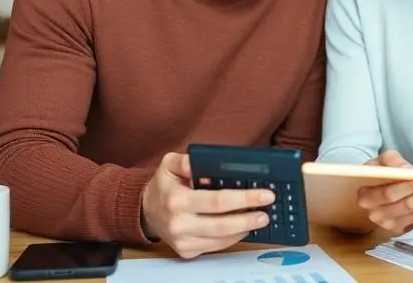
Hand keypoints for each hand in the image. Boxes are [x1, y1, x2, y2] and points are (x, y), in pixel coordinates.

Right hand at [141, 152, 274, 258]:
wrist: (146, 211)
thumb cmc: (164, 185)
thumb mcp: (169, 164)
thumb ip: (188, 160)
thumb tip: (209, 160)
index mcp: (177, 200)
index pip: (217, 201)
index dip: (244, 199)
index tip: (265, 194)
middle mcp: (179, 224)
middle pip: (222, 225)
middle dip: (249, 218)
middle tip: (267, 211)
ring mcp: (183, 241)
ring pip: (221, 240)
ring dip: (244, 229)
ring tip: (260, 219)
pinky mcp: (187, 251)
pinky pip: (216, 247)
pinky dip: (233, 238)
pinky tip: (244, 228)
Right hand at [357, 150, 412, 234]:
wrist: (375, 191)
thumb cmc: (380, 173)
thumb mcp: (381, 161)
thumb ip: (392, 161)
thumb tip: (408, 170)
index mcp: (367, 198)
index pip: (390, 194)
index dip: (411, 185)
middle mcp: (377, 215)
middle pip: (409, 205)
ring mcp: (392, 226)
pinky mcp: (405, 230)